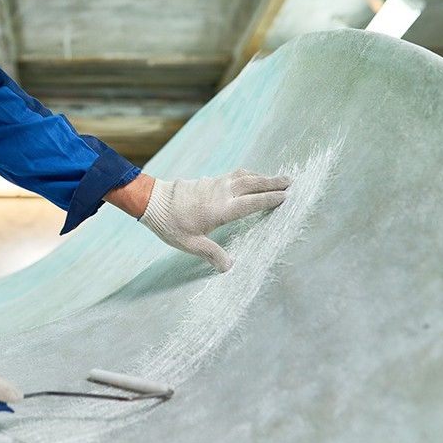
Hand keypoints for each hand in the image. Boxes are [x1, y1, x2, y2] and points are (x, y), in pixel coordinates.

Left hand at [140, 170, 290, 270]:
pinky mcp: (207, 180)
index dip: (270, 199)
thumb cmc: (170, 224)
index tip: (286, 196)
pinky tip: (248, 179)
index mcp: (221, 210)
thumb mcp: (190, 244)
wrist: (152, 200)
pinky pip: (233, 175)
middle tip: (291, 181)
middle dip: (272, 182)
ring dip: (261, 176)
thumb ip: (211, 254)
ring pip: (243, 176)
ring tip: (275, 178)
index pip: (252, 203)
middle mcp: (221, 193)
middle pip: (253, 184)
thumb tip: (228, 267)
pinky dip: (246, 175)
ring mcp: (214, 184)